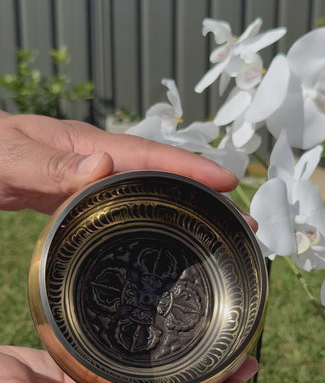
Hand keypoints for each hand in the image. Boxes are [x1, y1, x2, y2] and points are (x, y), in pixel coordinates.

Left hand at [0, 111, 237, 212]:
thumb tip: (106, 164)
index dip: (191, 168)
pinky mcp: (82, 197)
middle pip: (163, 175)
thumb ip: (54, 165)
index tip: (229, 183)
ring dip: (186, 208)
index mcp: (89, 147)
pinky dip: (154, 218)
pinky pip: (127, 206)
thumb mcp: (15, 159)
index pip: (150, 156)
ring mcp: (93, 178)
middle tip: (242, 222)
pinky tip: (164, 235)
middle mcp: (99, 161)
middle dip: (204, 194)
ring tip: (219, 232)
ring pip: (150, 192)